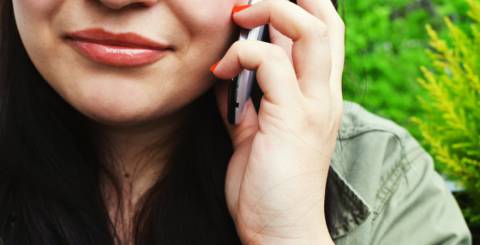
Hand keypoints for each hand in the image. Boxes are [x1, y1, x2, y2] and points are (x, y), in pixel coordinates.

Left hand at [211, 0, 343, 243]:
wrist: (280, 229)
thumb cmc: (268, 182)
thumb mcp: (256, 131)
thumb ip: (248, 99)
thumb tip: (228, 71)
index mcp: (318, 95)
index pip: (325, 33)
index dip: (302, 5)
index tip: (262, 4)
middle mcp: (324, 94)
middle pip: (327, 20)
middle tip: (250, 2)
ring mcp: (313, 105)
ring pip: (309, 30)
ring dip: (269, 11)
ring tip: (239, 16)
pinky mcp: (293, 119)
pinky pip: (270, 65)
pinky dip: (241, 56)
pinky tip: (219, 72)